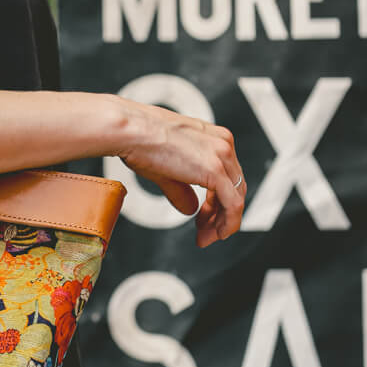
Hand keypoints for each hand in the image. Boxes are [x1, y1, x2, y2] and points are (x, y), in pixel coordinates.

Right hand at [114, 98, 244, 247]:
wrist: (129, 130)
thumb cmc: (139, 139)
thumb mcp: (166, 168)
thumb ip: (182, 189)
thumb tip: (191, 208)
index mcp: (213, 137)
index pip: (227, 176)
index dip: (217, 202)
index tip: (204, 217)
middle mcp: (223, 144)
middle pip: (234, 188)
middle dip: (220, 215)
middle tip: (205, 231)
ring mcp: (221, 156)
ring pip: (236, 198)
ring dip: (222, 222)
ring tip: (206, 236)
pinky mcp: (216, 170)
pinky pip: (233, 205)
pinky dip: (227, 223)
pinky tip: (215, 234)